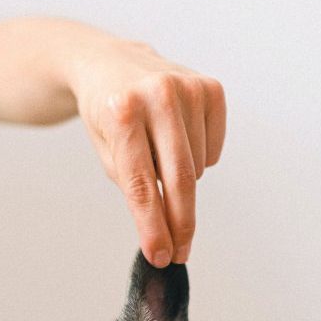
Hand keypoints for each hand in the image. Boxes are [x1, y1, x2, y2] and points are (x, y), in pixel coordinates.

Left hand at [72, 38, 225, 265]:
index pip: (141, 185)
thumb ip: (135, 188)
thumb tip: (165, 232)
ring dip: (180, 181)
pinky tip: (177, 140)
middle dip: (180, 224)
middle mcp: (157, 94)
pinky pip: (213, 150)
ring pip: (197, 168)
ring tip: (158, 155)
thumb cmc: (107, 115)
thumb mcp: (107, 153)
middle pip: (178, 179)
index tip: (162, 256)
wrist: (108, 64)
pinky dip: (199, 159)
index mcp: (122, 113)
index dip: (153, 227)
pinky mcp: (210, 87)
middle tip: (180, 252)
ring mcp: (187, 87)